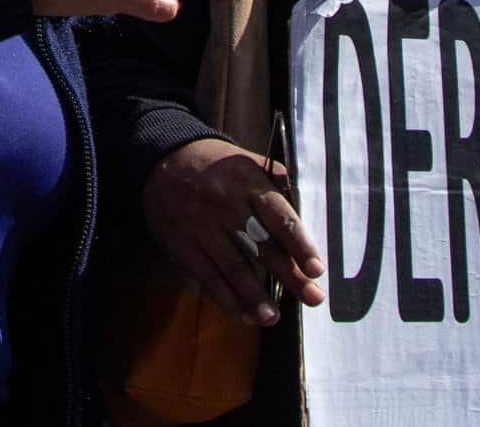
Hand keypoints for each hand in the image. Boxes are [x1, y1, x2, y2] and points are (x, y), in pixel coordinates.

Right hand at [140, 137, 325, 326]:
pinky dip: (226, 299)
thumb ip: (276, 182)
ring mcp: (202, 227)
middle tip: (312, 299)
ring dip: (255, 297)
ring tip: (273, 318)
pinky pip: (208, 277)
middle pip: (262, 247)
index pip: (279, 217)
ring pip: (233, 268)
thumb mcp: (247, 160)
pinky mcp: (183, 244)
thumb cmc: (216, 165)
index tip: (316, 270)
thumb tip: (304, 210)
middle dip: (289, 276)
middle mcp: (226, 205)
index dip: (300, 245)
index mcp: (248, 183)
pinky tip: (244, 315)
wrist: (163, 160)